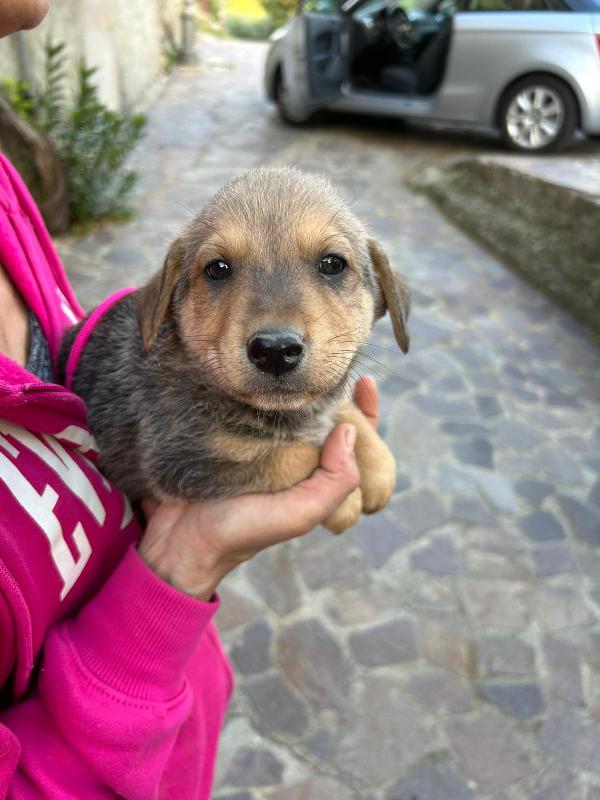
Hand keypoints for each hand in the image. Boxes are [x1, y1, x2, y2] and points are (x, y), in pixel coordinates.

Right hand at [139, 377, 378, 600]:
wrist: (178, 539)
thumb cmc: (241, 532)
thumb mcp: (298, 514)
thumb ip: (334, 481)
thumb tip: (348, 430)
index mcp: (313, 475)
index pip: (351, 440)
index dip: (364, 412)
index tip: (363, 382)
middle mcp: (292, 456)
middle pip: (323, 416)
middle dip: (331, 389)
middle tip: (329, 360)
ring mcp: (260, 443)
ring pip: (289, 407)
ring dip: (296, 384)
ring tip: (301, 358)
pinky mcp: (228, 433)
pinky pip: (252, 405)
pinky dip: (259, 389)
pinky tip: (262, 371)